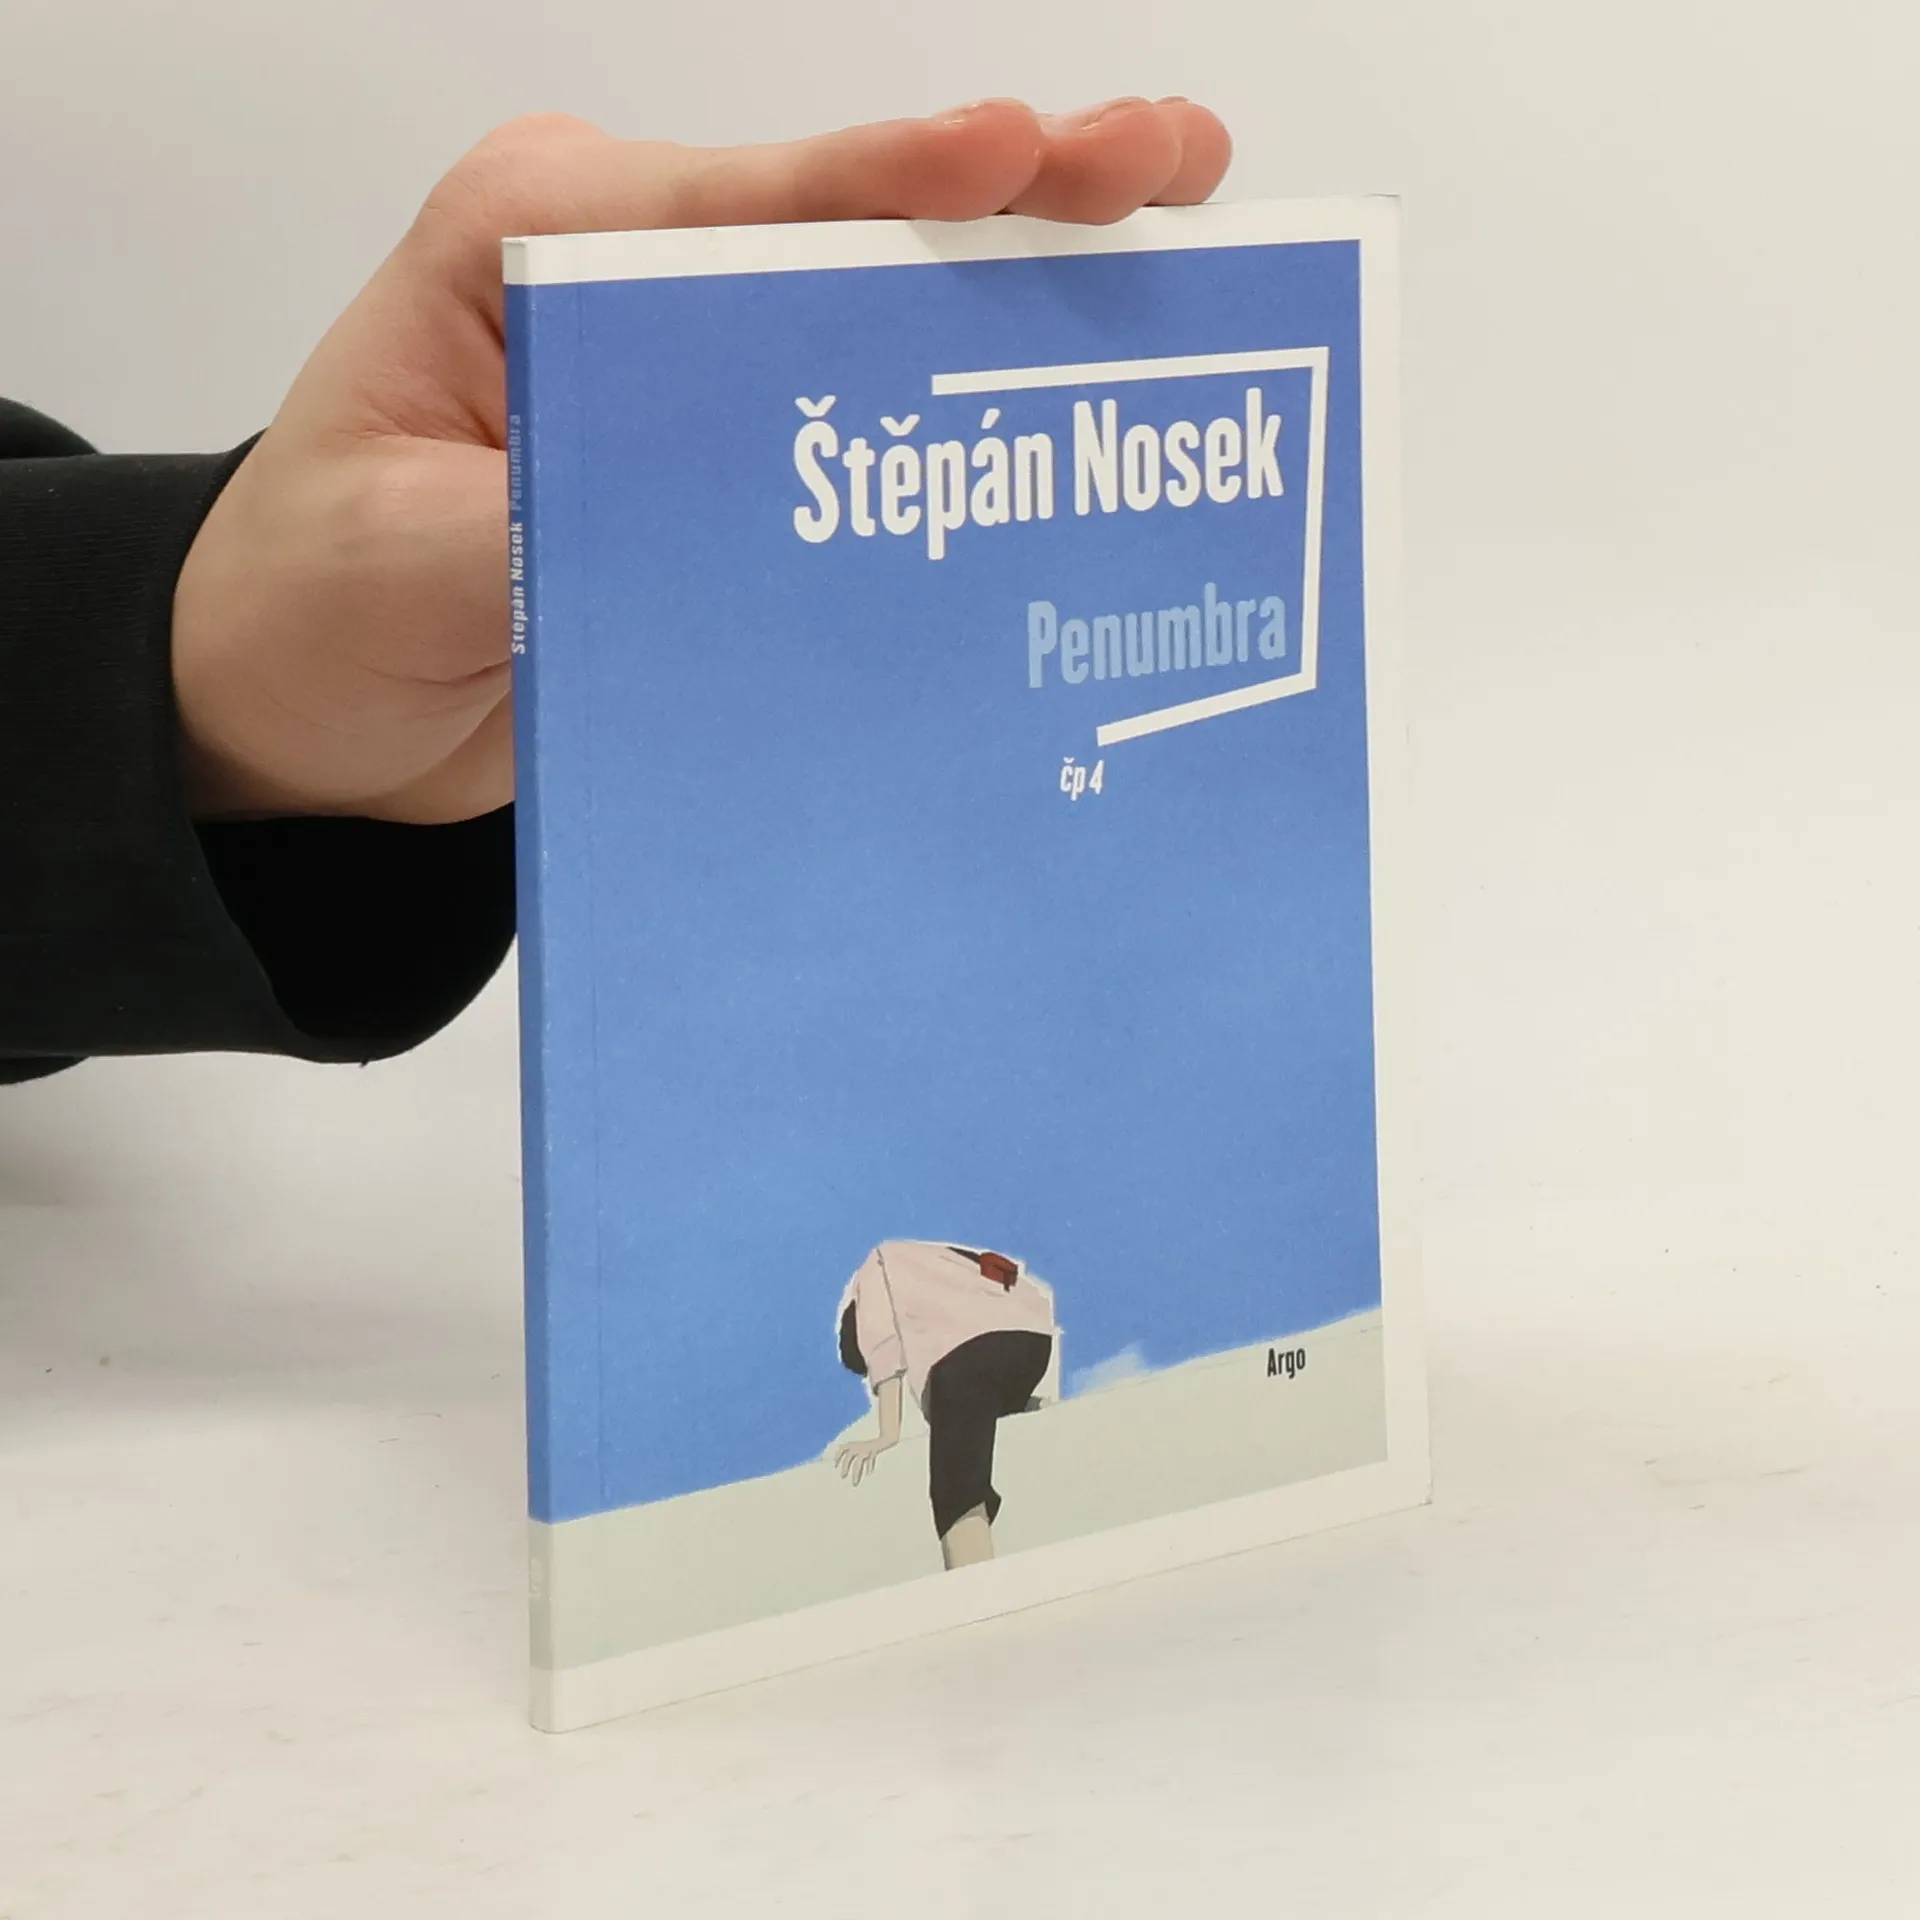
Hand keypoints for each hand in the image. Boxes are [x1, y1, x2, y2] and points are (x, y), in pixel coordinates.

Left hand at [170, 101, 1232, 821]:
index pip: (739, 200)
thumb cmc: (313, 601)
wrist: (306, 703)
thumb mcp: (402, 559)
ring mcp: (691, 370)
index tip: (1023, 153)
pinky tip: (1082, 396)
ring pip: (876, 307)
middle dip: (1014, 191)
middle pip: (844, 223)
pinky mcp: (727, 464)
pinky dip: (974, 403)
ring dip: (1024, 283)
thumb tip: (711, 509)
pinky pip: (863, 423)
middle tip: (1167, 162)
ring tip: (1178, 240)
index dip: (891, 181)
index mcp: (534, 245)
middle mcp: (631, 281)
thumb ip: (544, 521)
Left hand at [834, 1435, 897, 1486]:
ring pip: (857, 1463)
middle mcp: (857, 1446)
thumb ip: (850, 1451)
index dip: (837, 1456)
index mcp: (853, 1445)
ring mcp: (865, 1449)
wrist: (883, 1439)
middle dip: (845, 1468)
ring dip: (855, 1474)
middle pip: (848, 1458)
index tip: (835, 1466)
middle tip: (842, 1477)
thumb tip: (840, 1460)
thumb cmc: (869, 1446)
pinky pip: (870, 1461)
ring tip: (854, 1483)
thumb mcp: (858, 1446)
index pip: (842, 1449)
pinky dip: (869, 1467)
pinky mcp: (873, 1452)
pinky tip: (868, 1473)